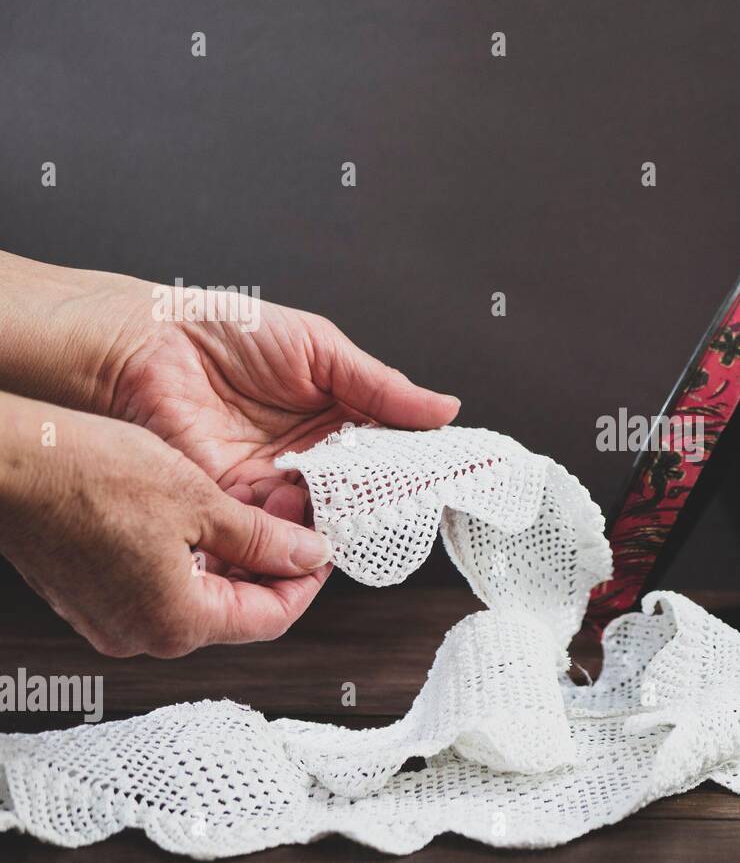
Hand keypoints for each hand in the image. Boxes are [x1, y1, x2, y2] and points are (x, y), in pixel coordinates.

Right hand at [0, 393, 335, 656]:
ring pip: (202, 595)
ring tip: (256, 504)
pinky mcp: (91, 596)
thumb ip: (263, 538)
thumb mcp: (200, 501)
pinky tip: (209, 513)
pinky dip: (195, 555)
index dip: (306, 580)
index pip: (271, 618)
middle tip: (293, 511)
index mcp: (176, 622)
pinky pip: (162, 584)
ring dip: (236, 555)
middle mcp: (142, 634)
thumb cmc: (89, 475)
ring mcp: (112, 618)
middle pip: (237, 610)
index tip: (324, 544)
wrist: (5, 462)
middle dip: (272, 562)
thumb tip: (310, 556)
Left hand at [104, 281, 458, 526]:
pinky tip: (315, 515)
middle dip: (397, 492)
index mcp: (335, 415)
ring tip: (364, 497)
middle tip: (423, 491)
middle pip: (369, 487)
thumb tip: (446, 408)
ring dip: (351, 512)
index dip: (431, 459)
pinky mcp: (240, 506)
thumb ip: (382, 387)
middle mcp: (311, 455)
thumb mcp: (321, 350)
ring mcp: (277, 484)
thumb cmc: (226, 331)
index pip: (395, 445)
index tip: (471, 469)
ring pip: (332, 514)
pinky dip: (303, 529)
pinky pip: (282, 531)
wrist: (145, 348)